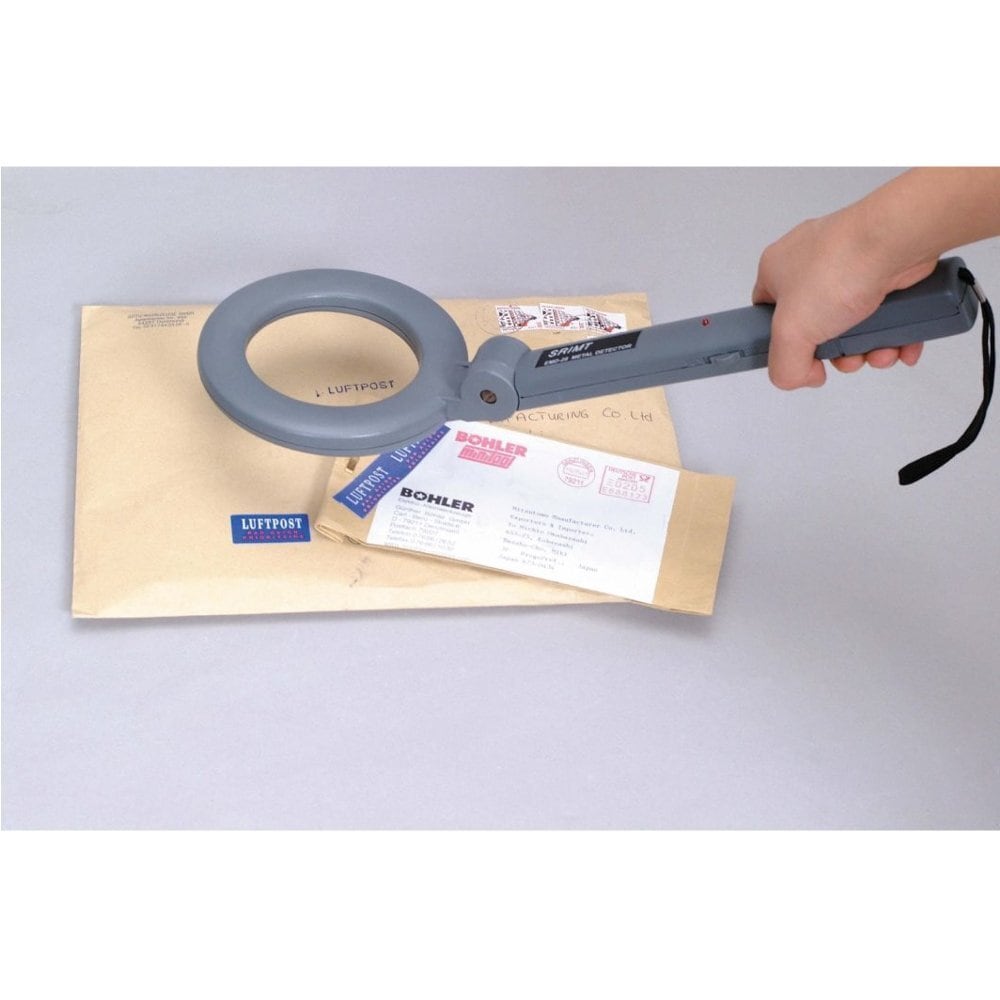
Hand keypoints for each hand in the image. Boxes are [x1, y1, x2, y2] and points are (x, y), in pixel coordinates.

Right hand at [753, 211, 935, 388]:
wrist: (896, 240)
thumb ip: (785, 367)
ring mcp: (850, 264)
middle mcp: (811, 263)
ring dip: (868, 349)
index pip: (768, 314)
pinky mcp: (885, 267)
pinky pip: (885, 312)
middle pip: (816, 326)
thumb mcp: (790, 334)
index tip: (803, 358)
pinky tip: (900, 346)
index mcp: (777, 269)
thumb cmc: (836, 273)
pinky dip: (893, 334)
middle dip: (837, 353)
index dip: (783, 342)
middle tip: (848, 360)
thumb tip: (806, 376)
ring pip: (854, 323)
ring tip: (880, 353)